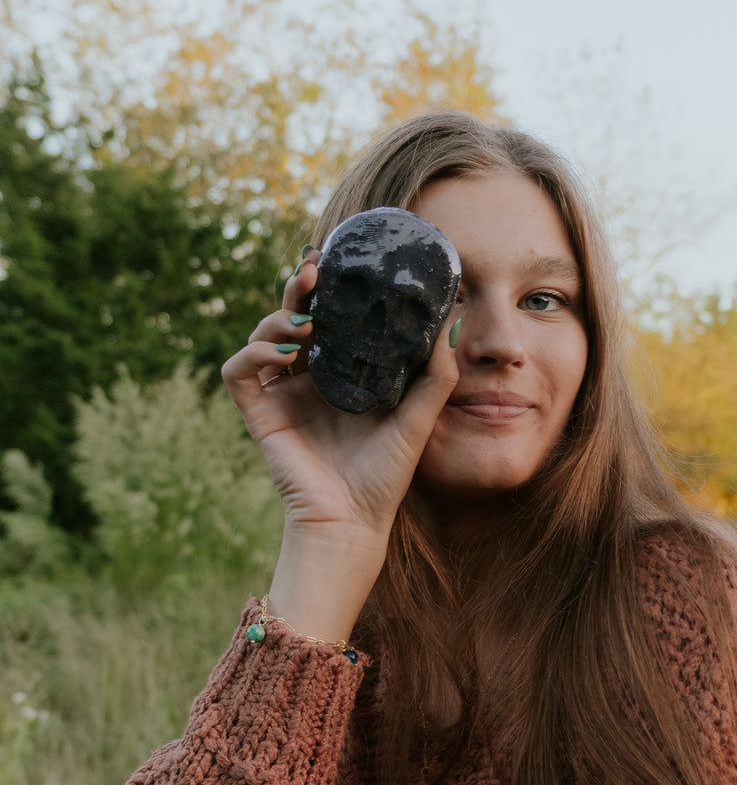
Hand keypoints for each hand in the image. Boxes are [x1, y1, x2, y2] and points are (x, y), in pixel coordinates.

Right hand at [221, 252, 458, 627]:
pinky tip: (283, 354)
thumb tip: (449, 325)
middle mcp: (310, 379)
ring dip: (278, 319)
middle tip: (314, 273)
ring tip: (305, 324)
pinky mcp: (260, 415)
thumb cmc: (386, 476)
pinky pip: (239, 372)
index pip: (331, 318)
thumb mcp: (419, 418)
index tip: (339, 262)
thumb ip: (435, 375)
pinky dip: (252, 354)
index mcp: (344, 374)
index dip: (329, 288)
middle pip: (294, 317)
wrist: (353, 522)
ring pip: (262, 336)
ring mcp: (282, 395)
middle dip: (300, 289)